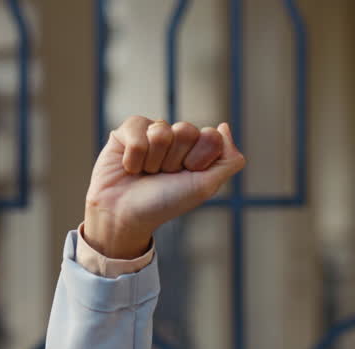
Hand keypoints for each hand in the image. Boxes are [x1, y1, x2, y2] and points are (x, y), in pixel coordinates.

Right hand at [83, 116, 245, 258]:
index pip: (211, 136)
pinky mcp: (127, 130)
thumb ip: (229, 160)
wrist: (126, 215)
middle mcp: (177, 137)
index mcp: (198, 149)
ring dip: (154, 160)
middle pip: (186, 130)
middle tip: (165, 175)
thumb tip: (224, 126)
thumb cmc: (166, 203)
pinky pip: (137, 131)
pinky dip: (134, 156)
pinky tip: (130, 167)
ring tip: (147, 173)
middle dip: (175, 160)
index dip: (200, 159)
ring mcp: (153, 131)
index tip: (189, 175)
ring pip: (161, 131)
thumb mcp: (206, 186)